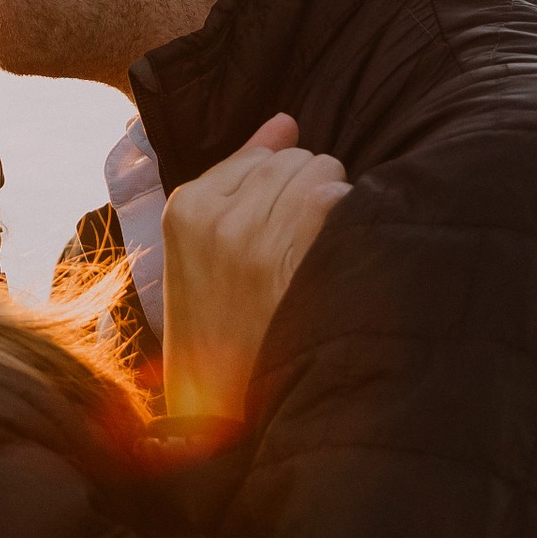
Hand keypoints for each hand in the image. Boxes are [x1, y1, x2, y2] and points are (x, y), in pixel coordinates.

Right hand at [160, 112, 349, 427]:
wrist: (222, 417)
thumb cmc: (221, 338)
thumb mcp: (201, 257)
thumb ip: (239, 179)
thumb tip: (286, 120)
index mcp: (184, 210)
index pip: (257, 155)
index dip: (281, 190)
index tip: (281, 231)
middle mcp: (217, 215)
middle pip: (294, 158)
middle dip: (309, 193)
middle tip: (302, 253)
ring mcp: (257, 233)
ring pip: (321, 171)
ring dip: (335, 208)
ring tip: (317, 260)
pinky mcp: (298, 253)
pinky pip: (341, 199)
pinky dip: (352, 225)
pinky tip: (336, 266)